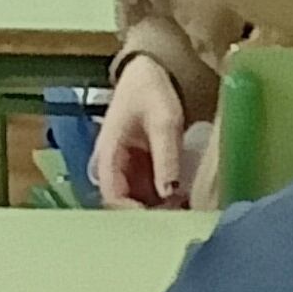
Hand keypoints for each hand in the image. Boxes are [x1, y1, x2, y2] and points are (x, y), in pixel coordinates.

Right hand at [92, 56, 191, 209]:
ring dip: (157, 208)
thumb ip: (166, 157)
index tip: (156, 221)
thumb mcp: (164, 121)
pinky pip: (148, 190)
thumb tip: (168, 194)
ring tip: (184, 214)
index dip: (130, 212)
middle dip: (147, 214)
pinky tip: (183, 202)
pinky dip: (163, 198)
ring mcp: (126, 165)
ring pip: (136, 199)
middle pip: (123, 201)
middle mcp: (113, 163)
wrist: (151, 69)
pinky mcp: (140, 165)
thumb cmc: (151, 90)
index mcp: (108, 150)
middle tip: (177, 221)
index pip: (110, 193)